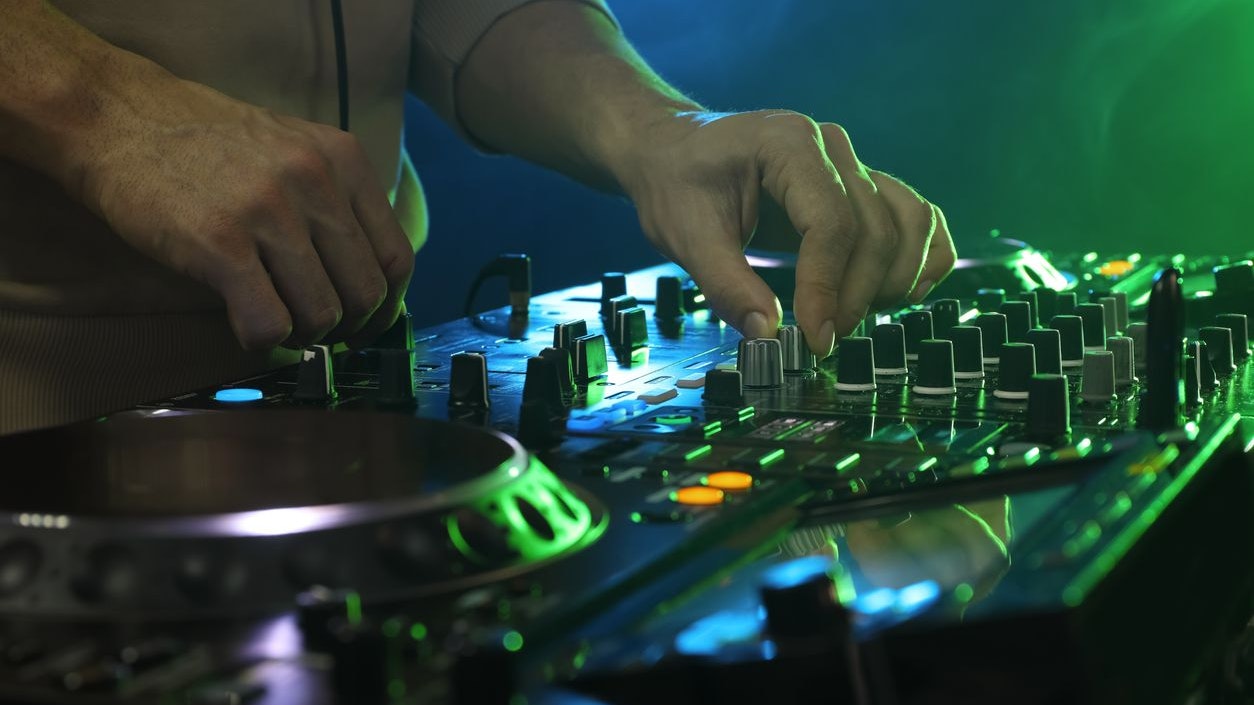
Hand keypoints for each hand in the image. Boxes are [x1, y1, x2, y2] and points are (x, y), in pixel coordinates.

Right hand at [71, 71, 413, 349]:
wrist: (119, 117)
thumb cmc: (206, 143)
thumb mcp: (293, 148)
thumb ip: (335, 200)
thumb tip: (368, 279)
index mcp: (344, 160)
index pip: (397, 256)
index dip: (387, 305)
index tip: (366, 323)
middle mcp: (317, 182)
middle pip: (366, 293)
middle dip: (347, 328)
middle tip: (316, 331)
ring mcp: (270, 212)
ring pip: (323, 314)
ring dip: (303, 336)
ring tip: (275, 322)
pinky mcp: (221, 243)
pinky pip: (269, 323)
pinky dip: (264, 341)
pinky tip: (244, 326)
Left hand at [614, 110, 954, 355]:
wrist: (675, 152)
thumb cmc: (677, 184)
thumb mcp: (685, 236)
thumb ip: (727, 286)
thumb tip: (768, 335)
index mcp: (788, 144)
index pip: (832, 222)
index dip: (828, 287)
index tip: (814, 336)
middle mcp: (833, 148)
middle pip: (877, 229)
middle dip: (856, 295)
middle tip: (823, 341)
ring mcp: (854, 164)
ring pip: (910, 223)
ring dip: (896, 281)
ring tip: (853, 320)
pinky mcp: (862, 187)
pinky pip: (915, 218)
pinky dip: (921, 258)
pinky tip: (901, 296)